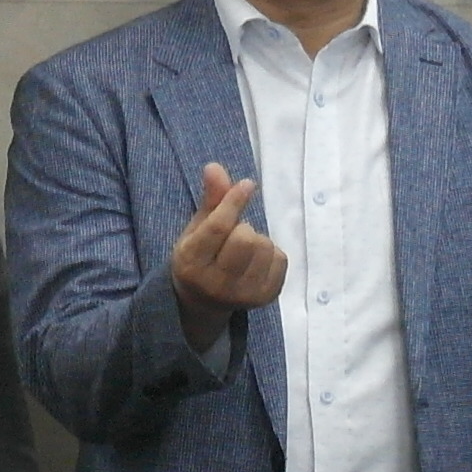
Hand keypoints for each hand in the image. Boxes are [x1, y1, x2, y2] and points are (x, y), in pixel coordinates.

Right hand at [167, 162, 284, 347]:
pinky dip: (271, 253)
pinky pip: (280, 259)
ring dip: (258, 240)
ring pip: (265, 247)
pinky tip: (256, 261)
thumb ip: (210, 200)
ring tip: (243, 250)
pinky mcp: (266, 298)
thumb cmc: (200, 257)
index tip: (247, 184)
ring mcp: (243, 295)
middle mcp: (216, 283)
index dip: (234, 202)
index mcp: (191, 263)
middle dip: (243, 227)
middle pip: (245, 238)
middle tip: (233, 235)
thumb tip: (214, 167)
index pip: (218, 228)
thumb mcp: (196, 230)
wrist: (203, 303)